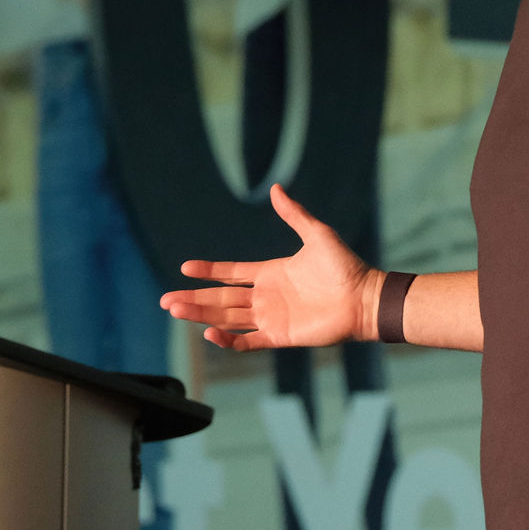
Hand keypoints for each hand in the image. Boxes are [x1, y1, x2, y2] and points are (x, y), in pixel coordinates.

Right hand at [160, 185, 381, 350]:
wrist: (363, 297)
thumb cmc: (344, 266)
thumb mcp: (317, 234)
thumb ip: (294, 214)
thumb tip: (276, 188)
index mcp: (270, 273)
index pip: (230, 272)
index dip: (208, 270)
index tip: (184, 268)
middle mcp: (265, 296)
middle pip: (220, 298)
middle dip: (192, 299)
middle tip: (165, 299)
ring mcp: (270, 317)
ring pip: (226, 318)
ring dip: (201, 315)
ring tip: (175, 310)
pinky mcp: (279, 336)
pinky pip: (247, 341)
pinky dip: (227, 340)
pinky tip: (209, 333)